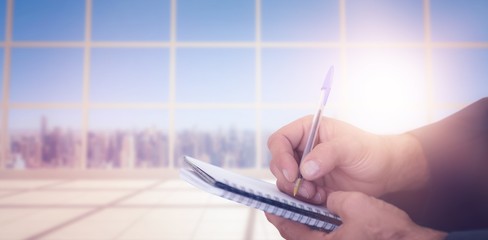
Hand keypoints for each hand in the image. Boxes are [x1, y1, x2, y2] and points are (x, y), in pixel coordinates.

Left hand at [265, 191, 446, 239]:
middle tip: (285, 197)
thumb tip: (323, 199)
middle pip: (294, 232)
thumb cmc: (388, 231)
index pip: (287, 227)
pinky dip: (317, 224)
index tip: (270, 199)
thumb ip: (330, 199)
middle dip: (289, 214)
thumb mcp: (355, 204)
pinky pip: (321, 238)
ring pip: (307, 235)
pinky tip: (322, 211)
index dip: (277, 210)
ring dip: (304, 219)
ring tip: (303, 201)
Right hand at [267, 116, 428, 202]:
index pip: (279, 140)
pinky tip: (321, 198)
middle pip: (278, 163)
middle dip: (288, 178)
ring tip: (316, 194)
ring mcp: (305, 167)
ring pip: (284, 181)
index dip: (280, 156)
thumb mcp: (349, 147)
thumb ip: (327, 154)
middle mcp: (302, 148)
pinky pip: (296, 194)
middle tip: (306, 188)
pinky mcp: (311, 185)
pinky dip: (304, 199)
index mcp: (307, 130)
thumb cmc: (369, 151)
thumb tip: (305, 168)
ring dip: (296, 191)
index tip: (292, 172)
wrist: (384, 171)